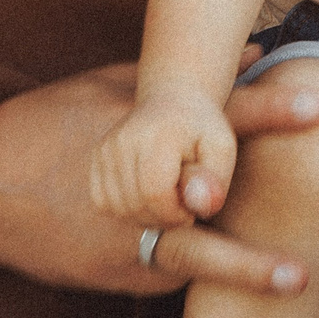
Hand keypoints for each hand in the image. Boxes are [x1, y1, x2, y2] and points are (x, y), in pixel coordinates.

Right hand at [0, 63, 318, 297]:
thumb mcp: (105, 86)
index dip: (268, 111)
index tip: (317, 105)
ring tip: (298, 277)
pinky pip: (173, 270)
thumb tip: (257, 49)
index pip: (215, 118)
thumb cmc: (43, 126)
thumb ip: (178, 76)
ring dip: (247, 264)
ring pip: (197, 252)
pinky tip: (242, 274)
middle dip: (269, 197)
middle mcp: (140, 188)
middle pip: (216, 191)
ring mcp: (128, 238)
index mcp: (142, 133)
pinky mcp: (121, 275)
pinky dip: (203, 264)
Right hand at [90, 90, 238, 226]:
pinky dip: (125, 209)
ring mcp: (105, 148)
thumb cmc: (202, 129)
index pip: (155, 194)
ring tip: (167, 200)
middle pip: (135, 205)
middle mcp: (124, 140)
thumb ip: (215, 179)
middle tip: (181, 205)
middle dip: (162, 217)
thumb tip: (200, 206)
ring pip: (117, 208)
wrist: (173, 100)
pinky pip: (102, 202)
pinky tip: (146, 197)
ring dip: (144, 216)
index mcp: (158, 136)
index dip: (175, 214)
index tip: (191, 208)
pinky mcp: (96, 158)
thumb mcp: (222, 148)